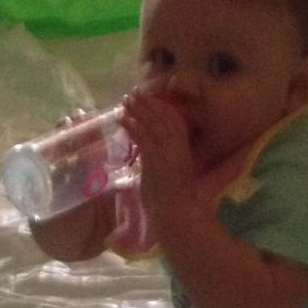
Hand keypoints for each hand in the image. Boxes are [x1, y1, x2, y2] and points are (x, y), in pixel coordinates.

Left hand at [121, 86, 195, 223]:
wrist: (177, 215)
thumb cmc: (173, 203)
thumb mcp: (168, 176)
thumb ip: (159, 163)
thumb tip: (148, 156)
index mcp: (183, 151)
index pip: (174, 122)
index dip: (161, 108)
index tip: (149, 98)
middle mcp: (177, 148)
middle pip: (163, 118)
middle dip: (148, 104)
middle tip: (134, 92)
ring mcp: (168, 153)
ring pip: (153, 125)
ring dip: (139, 110)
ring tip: (126, 100)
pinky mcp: (157, 161)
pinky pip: (144, 138)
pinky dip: (133, 127)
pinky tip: (124, 118)